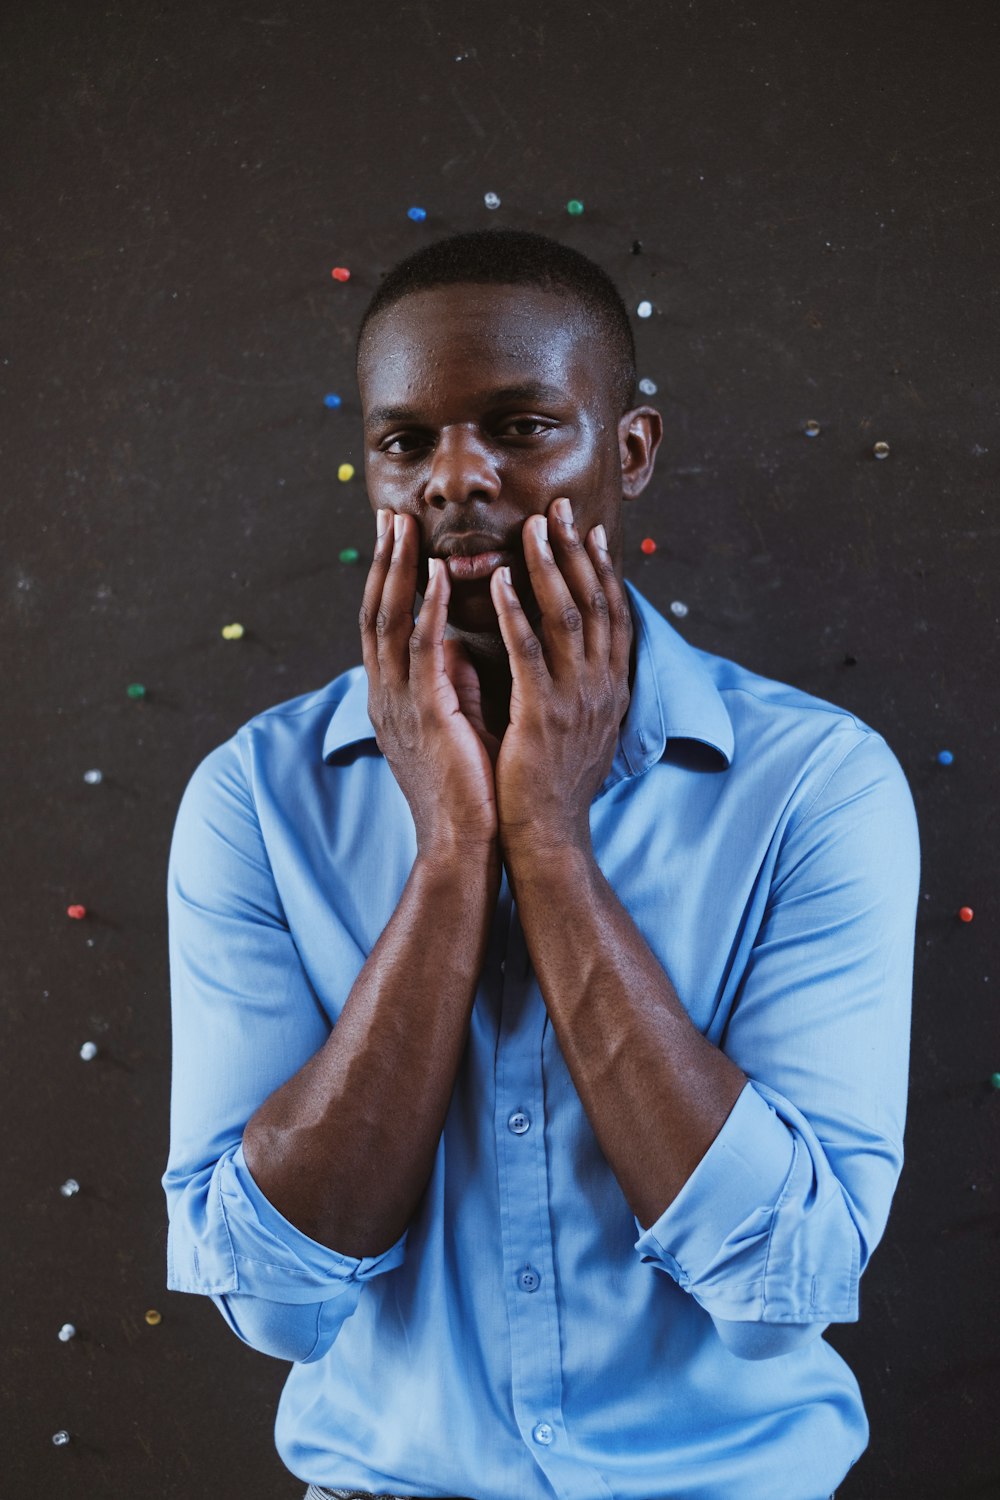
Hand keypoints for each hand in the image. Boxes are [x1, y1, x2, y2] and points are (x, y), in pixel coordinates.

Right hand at [360, 510, 500, 862]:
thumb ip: (454, 681)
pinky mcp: (427, 716)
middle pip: (376, 613)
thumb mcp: (459, 722)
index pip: (385, 626)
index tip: (396, 538)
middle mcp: (387, 696)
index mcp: (395, 698)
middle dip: (383, 562)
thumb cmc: (471, 788)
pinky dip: (429, 610)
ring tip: (404, 529)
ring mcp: (401, 705)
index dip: (389, 580)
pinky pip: (423, 653)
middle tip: (388, 515)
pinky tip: (438, 576)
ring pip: (390, 624)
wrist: (465, 844)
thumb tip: (460, 644)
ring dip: (398, 573)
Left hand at [488, 497, 632, 859]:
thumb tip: (553, 648)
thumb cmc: (549, 784)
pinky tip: (501, 580)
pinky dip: (516, 611)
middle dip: (577, 550)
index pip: (613, 613)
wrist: (548, 838)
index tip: (586, 529)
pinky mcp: (544, 715)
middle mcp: (603, 686)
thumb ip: (566, 683)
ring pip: (567, 616)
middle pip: (597, 601)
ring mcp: (577, 700)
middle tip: (560, 507)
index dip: (600, 568)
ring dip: (548, 566)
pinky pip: (530, 652)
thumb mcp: (572, 725)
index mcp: (610, 688)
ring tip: (532, 527)